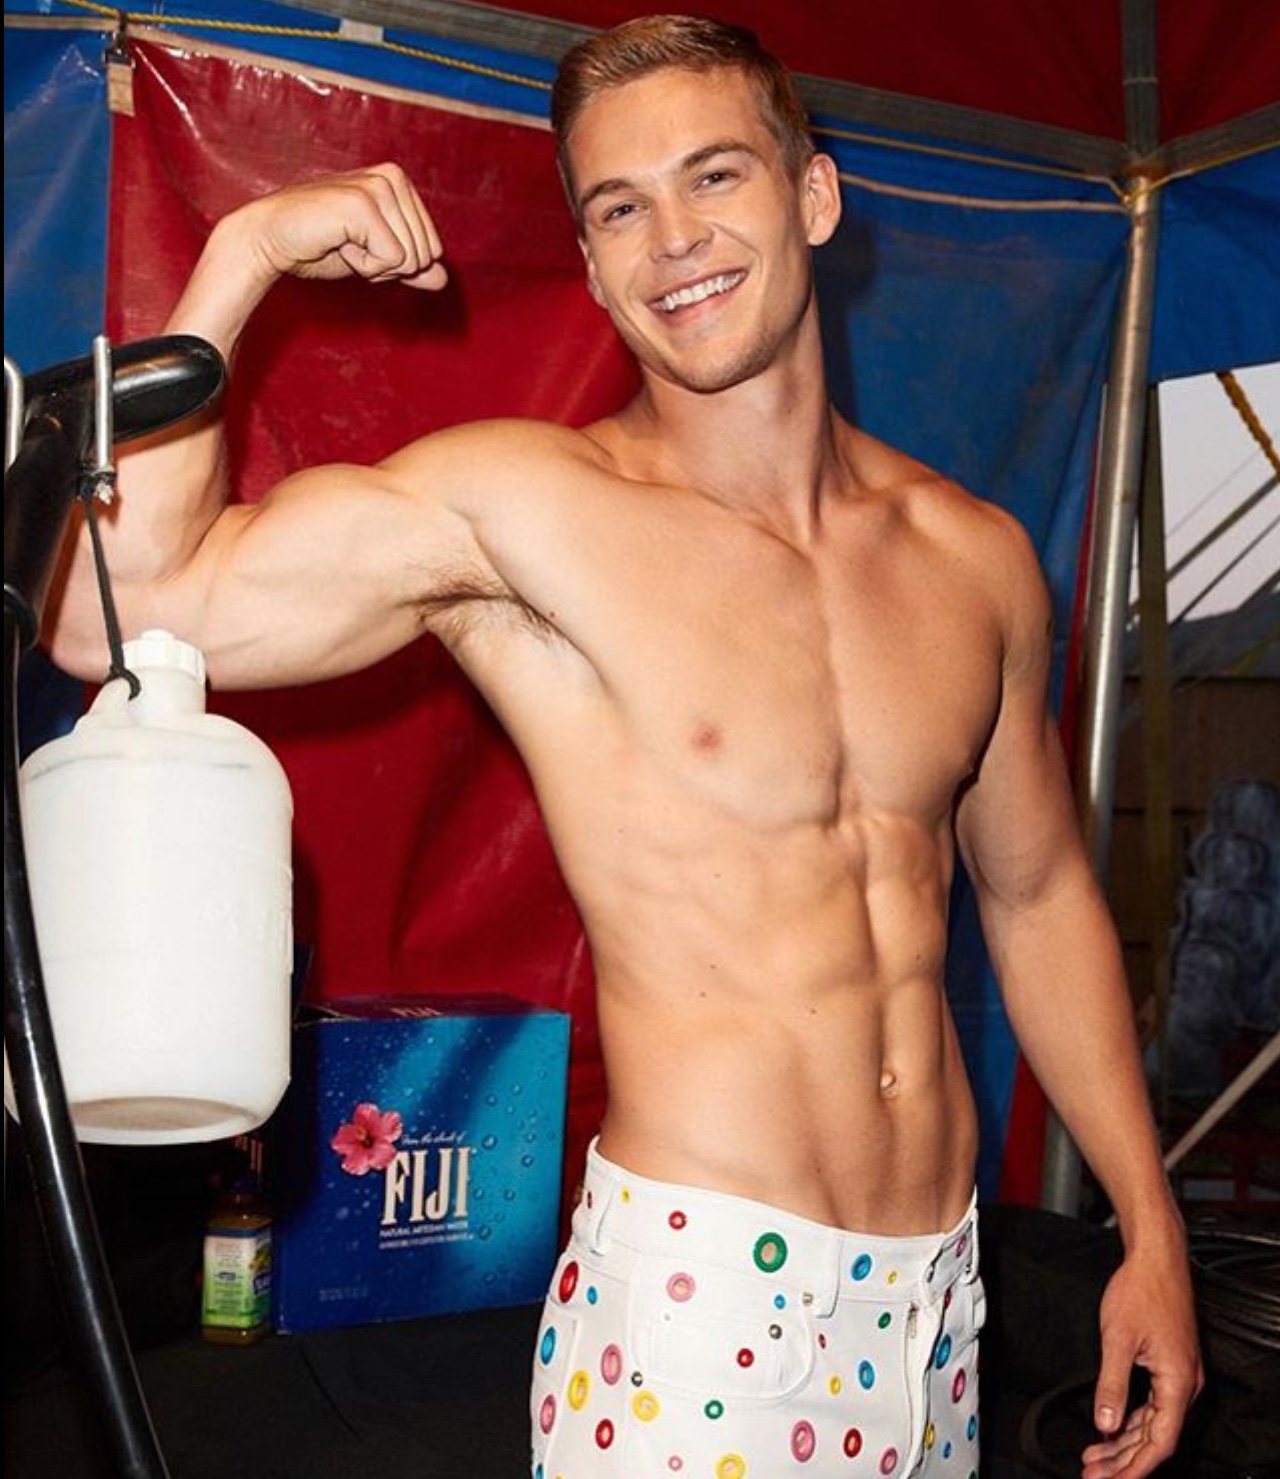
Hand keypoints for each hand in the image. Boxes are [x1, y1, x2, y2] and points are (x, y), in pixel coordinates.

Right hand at [241, 162, 447, 290]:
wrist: (272, 239)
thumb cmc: (319, 245)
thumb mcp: (374, 258)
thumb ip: (410, 266)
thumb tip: (444, 279)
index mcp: (399, 182)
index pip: (432, 248)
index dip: (398, 263)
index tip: (362, 244)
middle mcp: (393, 177)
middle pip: (425, 255)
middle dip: (388, 266)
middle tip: (350, 245)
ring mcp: (378, 187)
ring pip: (410, 260)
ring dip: (374, 266)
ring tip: (342, 241)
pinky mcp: (364, 205)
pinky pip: (391, 261)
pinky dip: (363, 267)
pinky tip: (337, 243)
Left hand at [1081, 1244, 1202, 1477]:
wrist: (1156, 1258)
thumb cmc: (1141, 1290)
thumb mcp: (1118, 1339)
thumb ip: (1111, 1385)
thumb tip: (1104, 1424)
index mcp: (1178, 1382)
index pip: (1160, 1443)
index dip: (1134, 1468)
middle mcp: (1184, 1384)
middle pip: (1155, 1438)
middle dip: (1123, 1461)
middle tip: (1093, 1475)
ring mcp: (1179, 1375)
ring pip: (1153, 1423)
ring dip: (1124, 1443)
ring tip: (1094, 1459)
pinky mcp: (1170, 1365)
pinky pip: (1153, 1405)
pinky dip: (1130, 1420)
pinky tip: (1110, 1430)